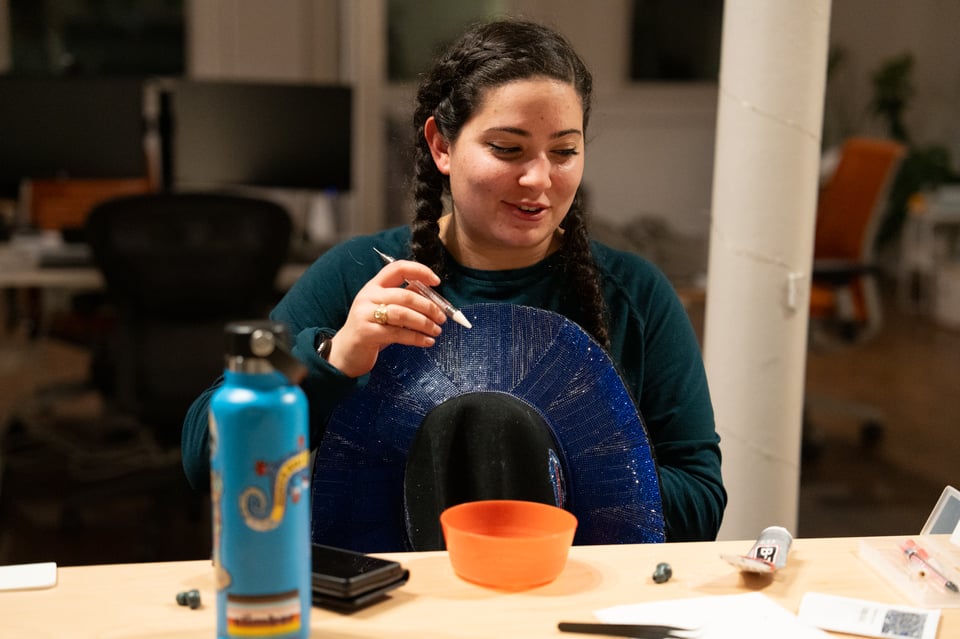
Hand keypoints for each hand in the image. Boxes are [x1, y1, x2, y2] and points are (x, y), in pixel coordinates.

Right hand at [325, 259, 446, 376]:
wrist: (345, 353)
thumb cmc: (371, 329)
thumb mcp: (385, 309)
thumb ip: (403, 300)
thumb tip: (431, 295)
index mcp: (374, 286)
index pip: (397, 268)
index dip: (419, 271)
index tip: (436, 281)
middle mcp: (368, 296)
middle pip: (405, 295)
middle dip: (429, 306)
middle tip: (442, 317)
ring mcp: (365, 314)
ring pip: (403, 314)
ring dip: (425, 323)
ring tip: (436, 330)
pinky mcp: (367, 333)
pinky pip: (398, 333)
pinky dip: (417, 338)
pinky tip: (427, 341)